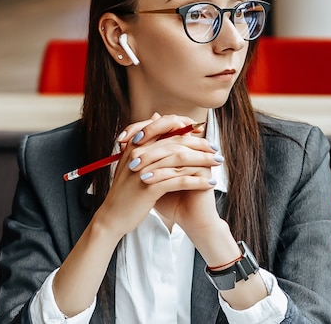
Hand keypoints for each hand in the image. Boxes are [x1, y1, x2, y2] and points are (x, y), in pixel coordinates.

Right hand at [95, 114, 219, 238]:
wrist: (112, 216)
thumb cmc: (126, 189)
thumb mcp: (134, 159)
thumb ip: (146, 139)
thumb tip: (156, 115)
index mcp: (136, 144)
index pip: (164, 126)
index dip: (186, 127)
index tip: (201, 132)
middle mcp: (139, 153)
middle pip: (176, 141)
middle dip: (200, 144)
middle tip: (216, 149)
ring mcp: (143, 170)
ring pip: (181, 159)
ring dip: (203, 160)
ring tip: (217, 162)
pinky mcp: (149, 188)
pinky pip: (180, 181)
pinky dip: (198, 181)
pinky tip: (210, 183)